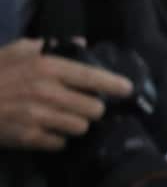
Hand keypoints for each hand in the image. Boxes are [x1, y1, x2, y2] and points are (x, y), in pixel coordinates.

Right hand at [0, 38, 133, 150]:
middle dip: (93, 108)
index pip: (93, 77)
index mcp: (48, 67)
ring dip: (77, 124)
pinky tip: (49, 132)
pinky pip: (58, 143)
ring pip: (79, 127)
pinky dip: (57, 139)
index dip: (115, 84)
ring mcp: (38, 117)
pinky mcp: (26, 138)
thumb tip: (80, 42)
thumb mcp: (16, 50)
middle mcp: (48, 92)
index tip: (129, 89)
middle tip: (86, 106)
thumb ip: (50, 46)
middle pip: (93, 108)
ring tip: (67, 119)